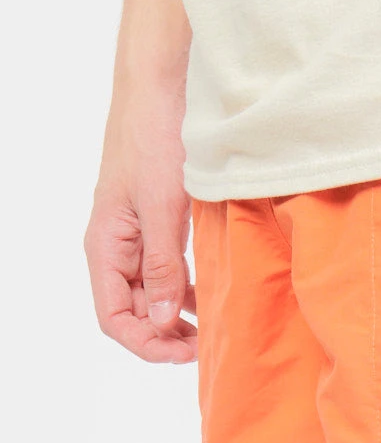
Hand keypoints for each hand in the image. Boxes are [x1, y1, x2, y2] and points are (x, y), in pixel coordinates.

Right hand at [85, 83, 195, 363]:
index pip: (114, 317)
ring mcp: (138, 238)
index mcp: (105, 246)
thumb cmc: (155, 138)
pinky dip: (189, 293)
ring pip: (152, 297)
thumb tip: (159, 320)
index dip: (147, 344)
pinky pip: (169, 274)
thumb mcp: (162, 208)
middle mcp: (116, 247)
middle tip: (207, 349)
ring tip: (213, 332)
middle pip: (133, 313)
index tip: (187, 354)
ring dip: (179, 320)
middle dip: (166, 337)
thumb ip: (161, 267)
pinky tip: (213, 301)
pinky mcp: (160, 226)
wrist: (163, 88)